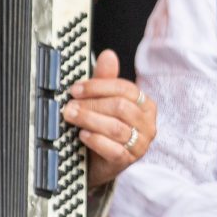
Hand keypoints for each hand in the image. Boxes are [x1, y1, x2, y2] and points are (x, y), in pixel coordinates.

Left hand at [65, 51, 155, 187]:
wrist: (100, 161)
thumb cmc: (105, 128)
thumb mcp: (104, 102)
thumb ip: (106, 80)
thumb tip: (109, 54)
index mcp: (145, 105)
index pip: (125, 89)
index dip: (98, 86)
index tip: (76, 89)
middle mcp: (147, 124)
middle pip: (120, 107)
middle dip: (91, 104)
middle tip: (70, 105)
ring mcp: (140, 144)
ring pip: (115, 128)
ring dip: (89, 120)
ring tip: (71, 117)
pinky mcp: (128, 161)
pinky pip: (113, 149)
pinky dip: (96, 140)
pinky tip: (83, 135)